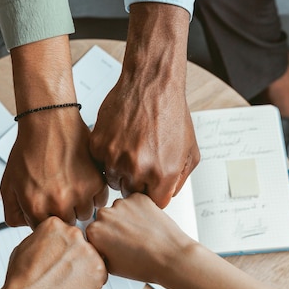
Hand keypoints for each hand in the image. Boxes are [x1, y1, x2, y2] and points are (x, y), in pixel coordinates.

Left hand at [1, 112, 107, 228]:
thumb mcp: (8, 183)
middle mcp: (58, 203)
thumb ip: (12, 212)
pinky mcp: (96, 183)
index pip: (44, 230)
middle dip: (62, 212)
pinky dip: (93, 194)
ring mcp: (79, 194)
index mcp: (35, 206)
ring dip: (79, 205)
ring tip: (71, 186)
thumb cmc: (29, 149)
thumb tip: (26, 226)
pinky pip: (99, 201)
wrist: (49, 123)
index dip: (45, 217)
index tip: (46, 206)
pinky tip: (83, 180)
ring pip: (84, 214)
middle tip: (59, 193)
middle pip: (66, 224)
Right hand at [2, 216, 106, 288]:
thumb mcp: (25, 246)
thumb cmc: (22, 280)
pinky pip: (99, 274)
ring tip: (65, 282)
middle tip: (61, 272)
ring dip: (83, 269)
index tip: (56, 258)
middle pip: (80, 243)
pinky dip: (91, 283)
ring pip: (91, 258)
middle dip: (74, 257)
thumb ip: (43, 239)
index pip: (66, 231)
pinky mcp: (99, 269)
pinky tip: (73, 288)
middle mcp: (73, 233)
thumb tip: (50, 241)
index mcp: (55, 224)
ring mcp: (88, 251)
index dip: (61, 247)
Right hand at [86, 193, 195, 284]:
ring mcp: (122, 204)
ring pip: (119, 209)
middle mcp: (105, 214)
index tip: (113, 246)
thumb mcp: (111, 267)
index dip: (103, 241)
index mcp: (94, 232)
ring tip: (140, 233)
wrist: (171, 257)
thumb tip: (97, 246)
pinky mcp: (138, 198)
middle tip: (128, 240)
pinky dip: (139, 210)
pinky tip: (146, 225)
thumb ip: (98, 252)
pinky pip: (134, 202)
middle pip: (105, 219)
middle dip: (113, 227)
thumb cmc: (144, 265)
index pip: (93, 232)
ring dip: (126, 217)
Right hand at [90, 3, 199, 207]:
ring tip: (130, 150)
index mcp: (162, 175)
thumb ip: (179, 180)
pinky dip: (107, 155)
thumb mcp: (189, 151)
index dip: (152, 194)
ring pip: (113, 179)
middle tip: (140, 162)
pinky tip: (119, 140)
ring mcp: (115, 157)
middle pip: (131, 193)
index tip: (151, 185)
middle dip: (136, 182)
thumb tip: (166, 196)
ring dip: (120, 170)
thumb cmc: (172, 113)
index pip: (153, 203)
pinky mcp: (99, 145)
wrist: (152, 85)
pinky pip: (100, 162)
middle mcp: (138, 169)